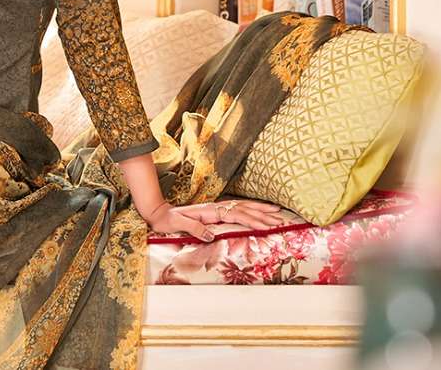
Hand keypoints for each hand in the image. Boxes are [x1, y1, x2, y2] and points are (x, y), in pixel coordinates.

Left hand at [141, 198, 284, 241]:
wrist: (158, 212)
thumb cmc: (167, 220)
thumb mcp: (177, 224)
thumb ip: (194, 228)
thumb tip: (211, 234)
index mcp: (210, 211)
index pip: (237, 215)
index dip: (254, 219)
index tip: (268, 225)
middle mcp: (215, 208)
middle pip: (244, 208)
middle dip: (263, 213)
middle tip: (281, 218)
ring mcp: (216, 208)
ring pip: (243, 207)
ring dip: (260, 209)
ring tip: (276, 211)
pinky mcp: (214, 212)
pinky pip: (236, 209)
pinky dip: (250, 209)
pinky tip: (257, 211)